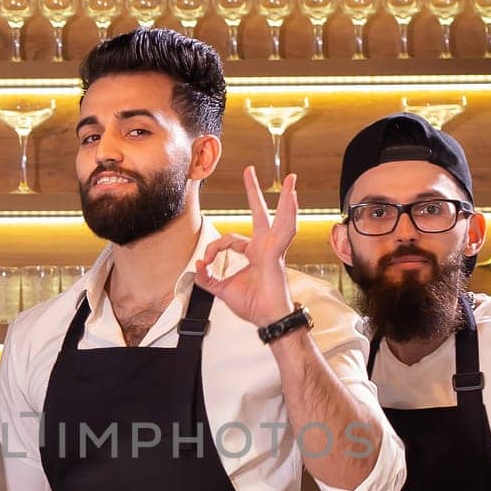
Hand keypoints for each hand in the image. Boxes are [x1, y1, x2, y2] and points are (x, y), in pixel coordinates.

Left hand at [194, 165, 296, 328]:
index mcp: (254, 253)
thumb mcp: (221, 290)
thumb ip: (207, 278)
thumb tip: (196, 266)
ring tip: (292, 180)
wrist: (267, 318)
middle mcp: (265, 247)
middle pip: (260, 214)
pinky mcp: (277, 254)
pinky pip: (284, 231)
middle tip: (249, 171)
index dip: (213, 250)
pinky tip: (294, 198)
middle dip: (253, 192)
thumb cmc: (252, 305)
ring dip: (286, 199)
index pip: (228, 240)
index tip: (204, 264)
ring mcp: (273, 249)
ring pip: (280, 218)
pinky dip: (289, 214)